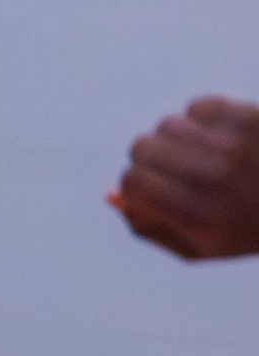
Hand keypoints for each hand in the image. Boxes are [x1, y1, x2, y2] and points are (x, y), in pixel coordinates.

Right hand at [110, 96, 258, 261]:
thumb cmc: (250, 231)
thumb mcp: (199, 249)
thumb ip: (148, 227)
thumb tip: (111, 193)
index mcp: (197, 216)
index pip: (132, 183)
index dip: (135, 187)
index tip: (153, 193)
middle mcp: (212, 178)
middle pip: (143, 147)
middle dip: (149, 159)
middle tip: (172, 170)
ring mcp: (233, 145)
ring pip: (169, 124)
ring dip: (175, 138)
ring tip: (198, 152)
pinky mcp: (250, 118)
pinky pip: (199, 106)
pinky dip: (200, 119)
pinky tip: (218, 135)